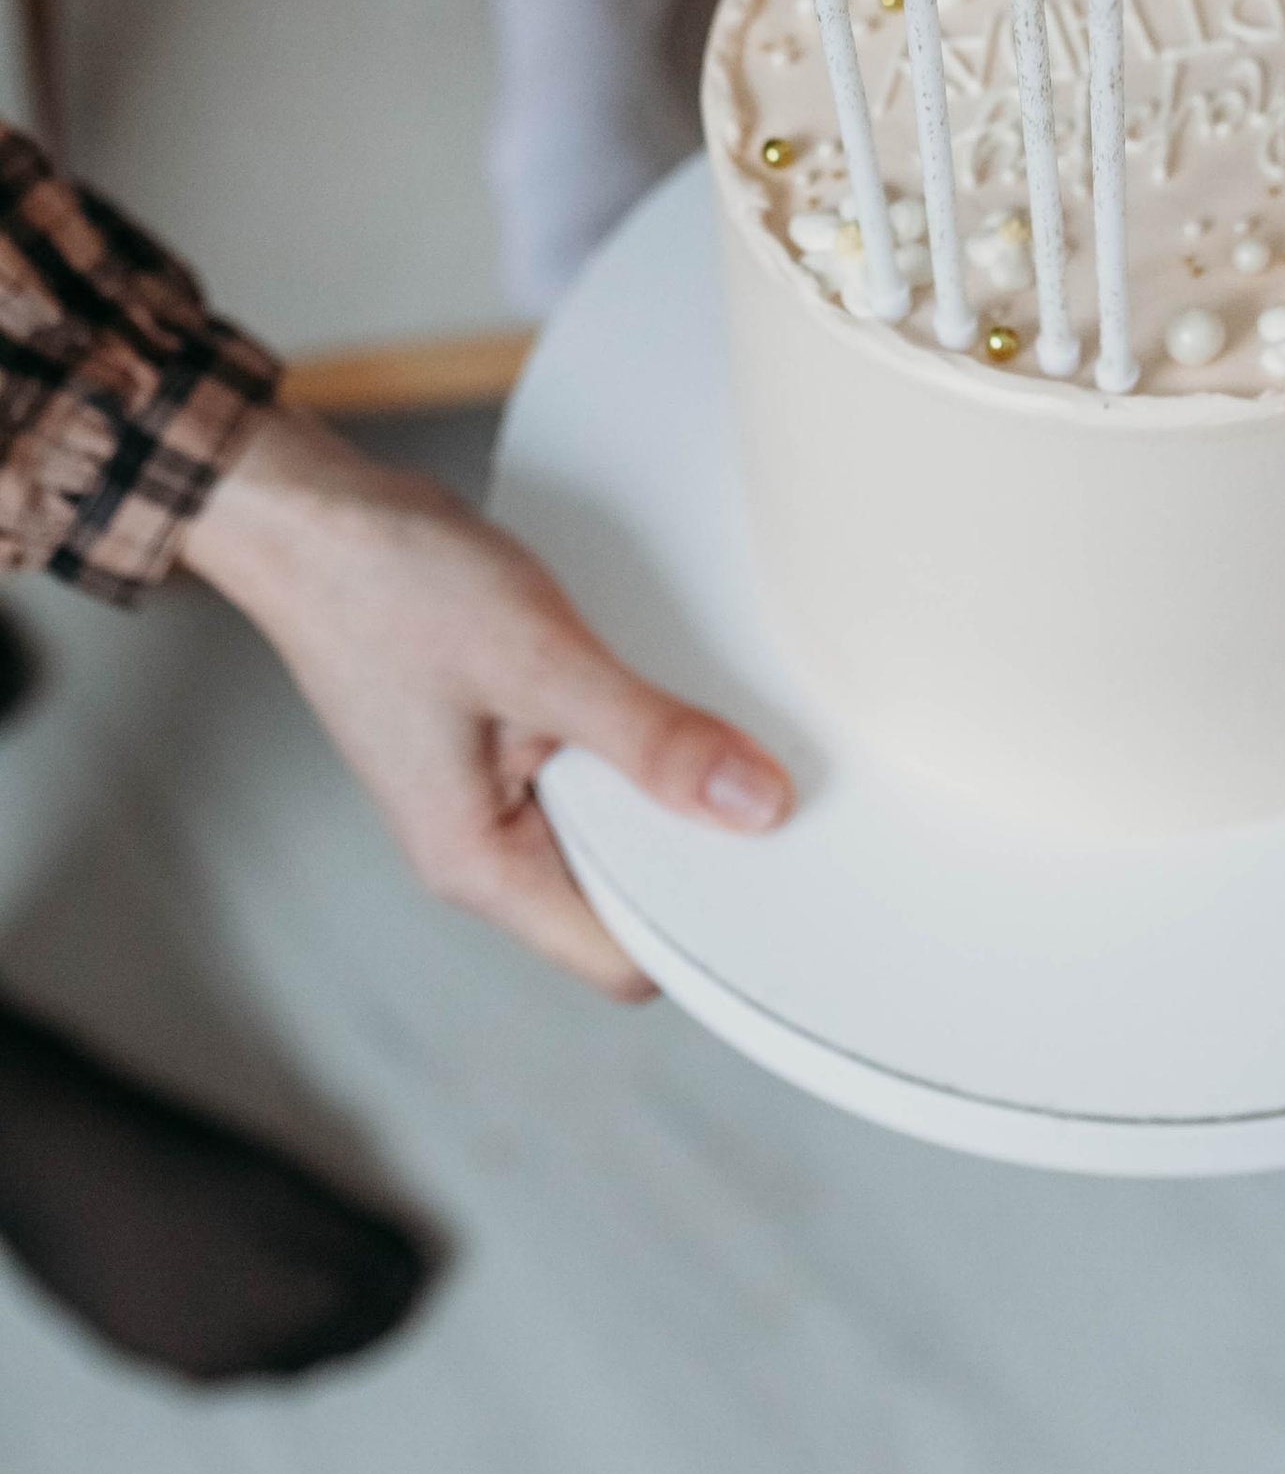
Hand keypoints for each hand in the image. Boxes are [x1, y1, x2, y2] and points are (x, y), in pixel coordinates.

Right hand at [185, 406, 792, 998]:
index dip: (705, 930)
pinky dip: (637, 743)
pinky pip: (590, 772)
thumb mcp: (539, 659)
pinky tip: (671, 695)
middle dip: (699, 853)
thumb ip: (648, 739)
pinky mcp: (499, 743)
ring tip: (730, 733)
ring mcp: (490, 796)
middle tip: (783, 791)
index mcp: (481, 864)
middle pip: (624, 901)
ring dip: (668, 788)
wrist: (309, 515)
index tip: (787, 878)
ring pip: (611, 829)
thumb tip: (754, 803)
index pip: (621, 958)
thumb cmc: (390, 585)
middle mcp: (484, 848)